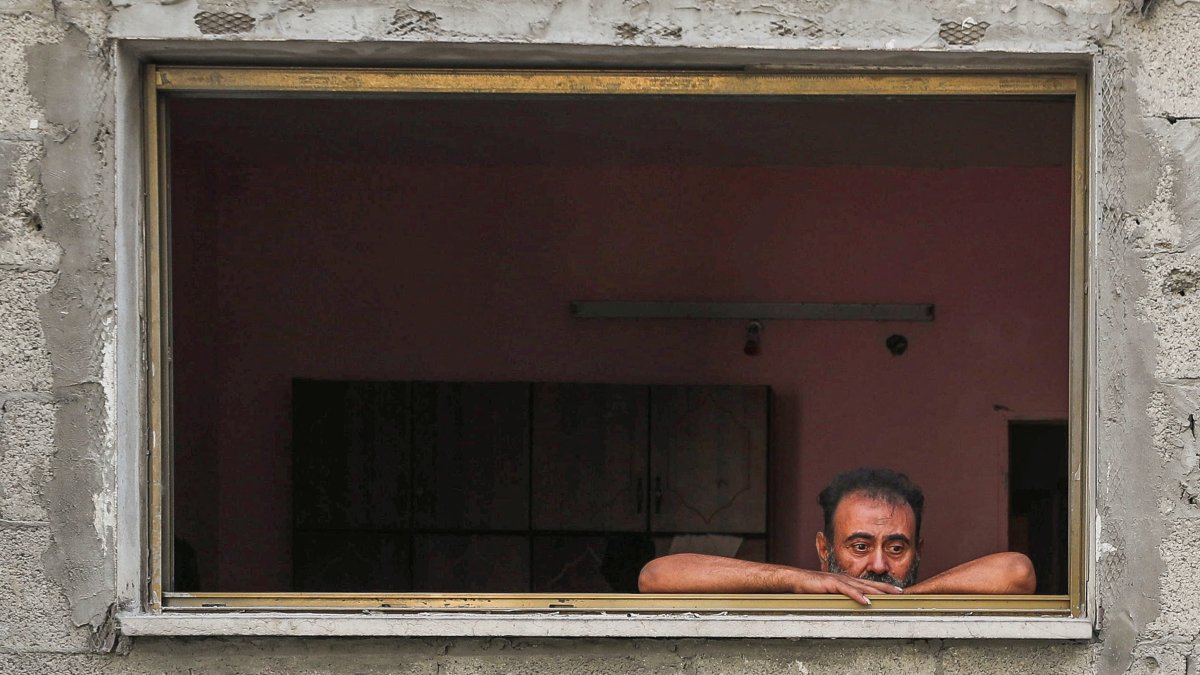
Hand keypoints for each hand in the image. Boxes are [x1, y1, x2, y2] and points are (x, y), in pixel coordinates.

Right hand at [789, 569, 903, 605]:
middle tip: (900, 592)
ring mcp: (839, 580)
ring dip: (876, 591)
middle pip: (870, 584)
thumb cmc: (813, 588)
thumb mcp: (832, 594)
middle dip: (886, 588)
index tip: (897, 591)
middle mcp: (846, 579)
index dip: (884, 587)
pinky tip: (866, 601)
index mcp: (847, 581)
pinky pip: (847, 591)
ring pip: (861, 586)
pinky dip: (857, 596)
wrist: (797, 580)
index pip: (869, 584)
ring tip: (888, 596)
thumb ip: (843, 597)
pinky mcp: (831, 584)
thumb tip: (854, 605)